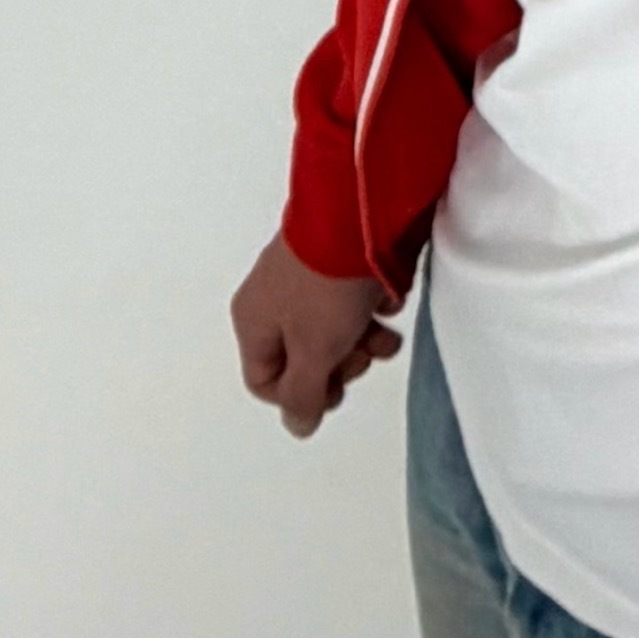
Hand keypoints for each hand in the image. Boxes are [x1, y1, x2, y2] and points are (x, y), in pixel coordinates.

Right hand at [234, 232, 397, 441]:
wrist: (362, 213)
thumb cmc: (327, 282)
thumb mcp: (314, 351)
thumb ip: (305, 394)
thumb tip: (299, 425)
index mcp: (253, 322)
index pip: (266, 382)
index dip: (301, 395)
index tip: (333, 388)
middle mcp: (273, 301)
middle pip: (304, 359)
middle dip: (339, 365)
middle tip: (360, 353)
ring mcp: (306, 280)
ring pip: (334, 333)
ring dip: (364, 341)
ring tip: (383, 333)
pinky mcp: (338, 265)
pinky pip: (354, 303)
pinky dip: (372, 309)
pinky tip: (386, 301)